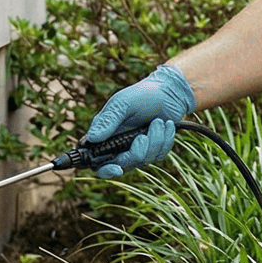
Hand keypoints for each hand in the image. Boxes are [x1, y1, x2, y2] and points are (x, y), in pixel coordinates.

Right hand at [84, 64, 195, 178]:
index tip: (117, 169)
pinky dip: (165, 139)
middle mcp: (119, 145)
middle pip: (123, 165)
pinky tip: (166, 124)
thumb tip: (93, 138)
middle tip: (143, 137)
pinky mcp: (154, 149)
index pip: (98, 162)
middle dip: (136, 153)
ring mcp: (137, 149)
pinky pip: (159, 154)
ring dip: (155, 141)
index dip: (105, 170)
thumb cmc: (141, 95)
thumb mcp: (123, 103)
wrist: (169, 92)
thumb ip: (108, 120)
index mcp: (105, 136)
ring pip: (144, 160)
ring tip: (158, 122)